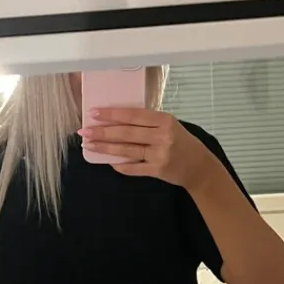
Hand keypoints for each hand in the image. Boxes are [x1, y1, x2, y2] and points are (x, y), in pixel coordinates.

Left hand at [78, 108, 212, 190]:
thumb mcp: (169, 125)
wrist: (199, 166)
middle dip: (102, 132)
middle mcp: (162, 136)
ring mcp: (160, 154)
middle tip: (84, 131)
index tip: (94, 113)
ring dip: (105, 148)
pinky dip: (120, 165)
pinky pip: (133, 168)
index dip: (112, 114)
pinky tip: (107, 162)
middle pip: (126, 133)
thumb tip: (115, 120)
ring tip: (89, 145)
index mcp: (164, 120)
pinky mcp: (158, 170)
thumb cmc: (181, 142)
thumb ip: (147, 122)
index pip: (133, 115)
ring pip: (126, 150)